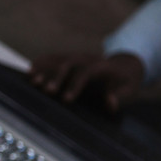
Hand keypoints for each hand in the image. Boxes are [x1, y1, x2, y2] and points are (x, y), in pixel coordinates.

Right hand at [29, 53, 143, 111]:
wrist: (126, 65)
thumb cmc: (126, 82)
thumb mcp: (130, 91)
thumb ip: (121, 97)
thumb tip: (110, 103)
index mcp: (103, 66)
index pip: (87, 72)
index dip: (76, 85)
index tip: (66, 99)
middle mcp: (88, 58)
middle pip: (70, 63)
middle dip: (57, 76)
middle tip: (47, 91)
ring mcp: (78, 57)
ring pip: (59, 59)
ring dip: (45, 69)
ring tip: (32, 80)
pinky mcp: (70, 58)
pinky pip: (54, 58)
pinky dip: (42, 63)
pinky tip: (30, 71)